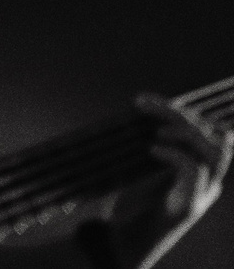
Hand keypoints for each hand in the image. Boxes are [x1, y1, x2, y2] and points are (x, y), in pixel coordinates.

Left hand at [99, 95, 232, 268]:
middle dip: (184, 114)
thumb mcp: (140, 166)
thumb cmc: (128, 203)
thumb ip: (148, 142)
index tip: (145, 99)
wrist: (121, 241)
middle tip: (147, 105)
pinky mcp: (188, 206)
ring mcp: (202, 194)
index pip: (211, 131)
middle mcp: (209, 181)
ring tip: (156, 130)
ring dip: (186, 132)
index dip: (184, 110)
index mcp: (201, 169)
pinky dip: (175, 154)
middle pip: (217, 137)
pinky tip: (152, 149)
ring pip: (217, 152)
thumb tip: (136, 108)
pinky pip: (195, 171)